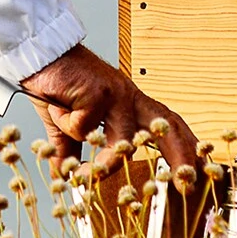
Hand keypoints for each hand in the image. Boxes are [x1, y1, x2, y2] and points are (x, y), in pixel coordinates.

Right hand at [21, 44, 199, 181]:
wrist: (40, 56)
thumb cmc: (57, 85)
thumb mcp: (69, 125)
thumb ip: (73, 151)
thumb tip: (68, 178)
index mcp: (128, 103)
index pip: (166, 123)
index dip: (184, 144)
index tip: (196, 167)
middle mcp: (128, 96)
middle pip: (165, 126)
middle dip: (182, 154)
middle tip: (187, 181)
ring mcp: (116, 94)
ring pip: (122, 142)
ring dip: (102, 162)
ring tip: (81, 172)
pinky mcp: (98, 92)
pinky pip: (85, 128)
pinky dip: (67, 125)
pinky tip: (58, 109)